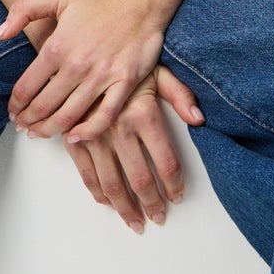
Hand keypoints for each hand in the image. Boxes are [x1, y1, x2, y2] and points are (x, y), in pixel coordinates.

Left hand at [0, 0, 166, 140]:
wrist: (138, 6)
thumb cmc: (97, 5)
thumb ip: (22, 12)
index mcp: (57, 47)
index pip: (26, 88)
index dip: (15, 106)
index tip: (12, 112)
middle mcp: (77, 65)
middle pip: (43, 107)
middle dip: (28, 122)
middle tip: (23, 127)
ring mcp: (101, 77)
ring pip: (68, 116)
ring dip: (48, 130)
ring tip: (39, 134)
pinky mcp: (124, 84)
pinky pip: (103, 117)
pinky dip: (86, 132)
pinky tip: (73, 137)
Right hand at [64, 65, 204, 232]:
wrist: (82, 51)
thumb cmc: (122, 61)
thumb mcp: (157, 71)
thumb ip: (180, 95)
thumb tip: (199, 119)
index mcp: (143, 114)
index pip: (166, 161)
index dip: (174, 184)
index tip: (178, 196)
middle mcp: (119, 129)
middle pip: (140, 179)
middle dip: (151, 204)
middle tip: (159, 217)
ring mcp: (94, 137)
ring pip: (112, 184)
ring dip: (125, 208)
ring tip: (135, 221)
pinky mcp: (75, 139)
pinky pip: (87, 174)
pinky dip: (98, 193)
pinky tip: (108, 203)